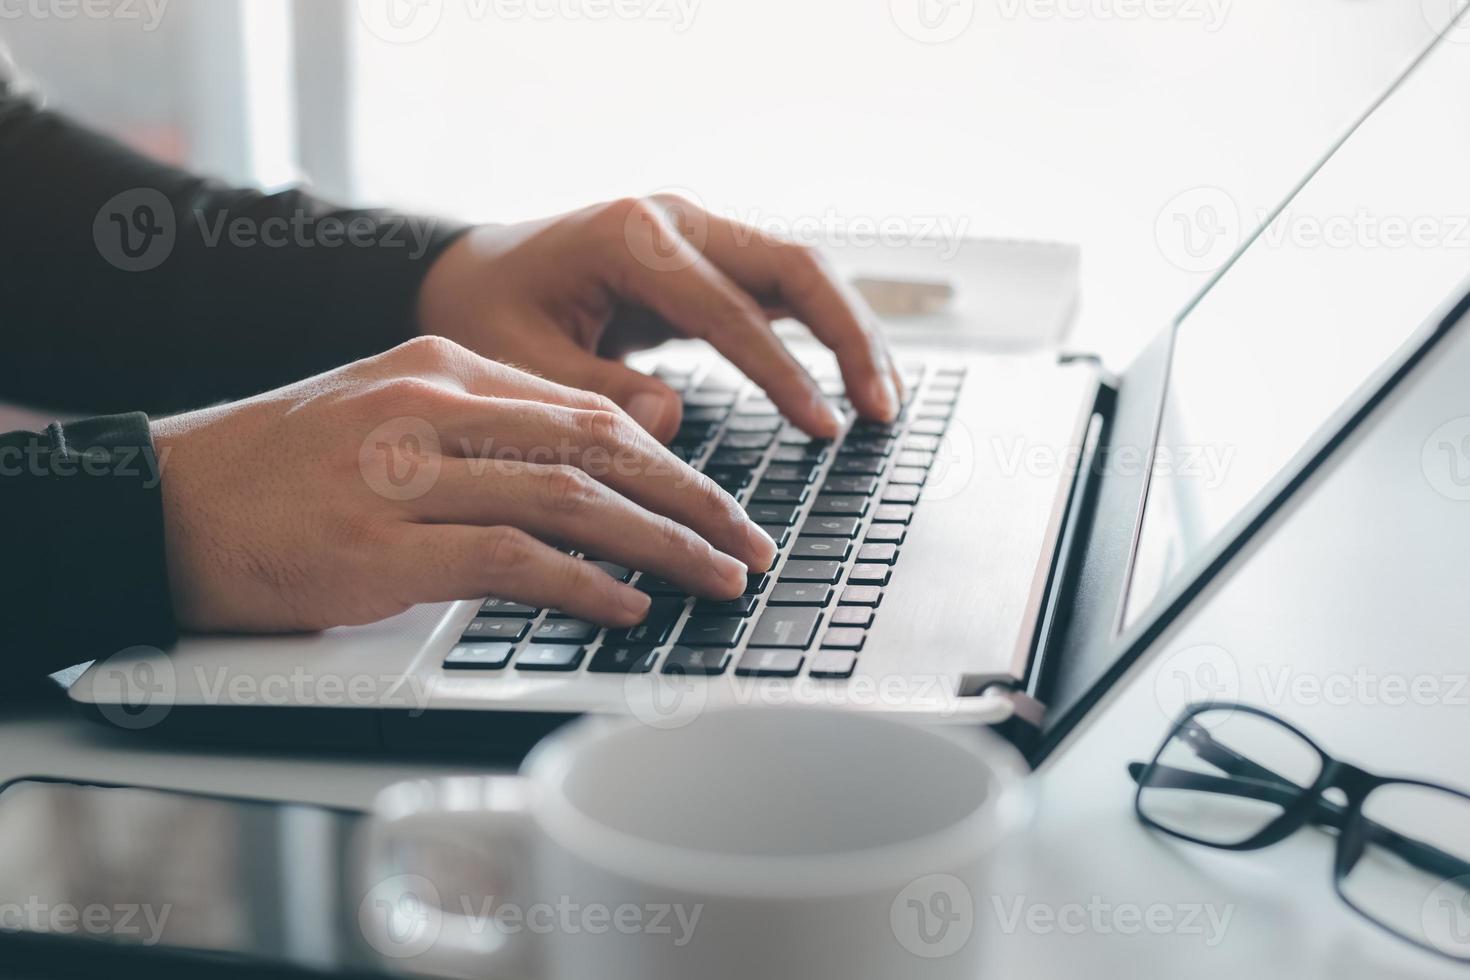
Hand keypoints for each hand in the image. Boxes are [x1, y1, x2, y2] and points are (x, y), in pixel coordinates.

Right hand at [150, 336, 776, 632]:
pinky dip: (582, 585)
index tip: (722, 500)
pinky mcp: (379, 545)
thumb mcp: (389, 415)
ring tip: (718, 578)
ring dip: (661, 545)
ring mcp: (403, 475)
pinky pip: (510, 559)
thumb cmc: (283, 469)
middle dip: (693, 500)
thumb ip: (487, 430)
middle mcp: (432, 409)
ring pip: (571, 501)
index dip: (672, 461)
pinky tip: (629, 604)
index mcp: (443, 368)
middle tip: (751, 542)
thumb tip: (595, 465)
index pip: (590, 411)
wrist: (166, 500)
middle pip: (600, 449)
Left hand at [416, 196, 903, 441]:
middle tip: (883, 410)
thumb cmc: (487, 313)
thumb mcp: (516, 360)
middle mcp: (676, 221)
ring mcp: (699, 235)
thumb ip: (591, 392)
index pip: (728, 307)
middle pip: (794, 265)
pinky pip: (783, 290)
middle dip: (848, 337)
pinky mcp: (709, 262)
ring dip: (852, 333)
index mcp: (630, 236)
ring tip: (886, 403)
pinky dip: (825, 333)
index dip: (781, 372)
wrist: (474, 274)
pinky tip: (855, 380)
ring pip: (802, 272)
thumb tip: (669, 424)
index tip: (823, 428)